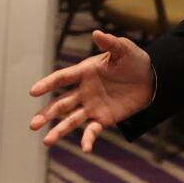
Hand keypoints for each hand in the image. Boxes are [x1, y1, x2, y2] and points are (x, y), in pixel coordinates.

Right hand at [26, 31, 154, 152]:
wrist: (151, 79)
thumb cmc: (134, 61)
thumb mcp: (124, 49)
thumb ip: (110, 43)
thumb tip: (97, 33)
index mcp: (85, 72)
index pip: (62, 78)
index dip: (47, 84)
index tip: (33, 91)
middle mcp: (84, 91)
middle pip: (61, 104)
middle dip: (46, 114)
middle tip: (33, 125)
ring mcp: (92, 106)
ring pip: (71, 120)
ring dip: (59, 130)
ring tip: (46, 142)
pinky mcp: (103, 119)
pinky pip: (92, 130)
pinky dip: (88, 140)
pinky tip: (85, 149)